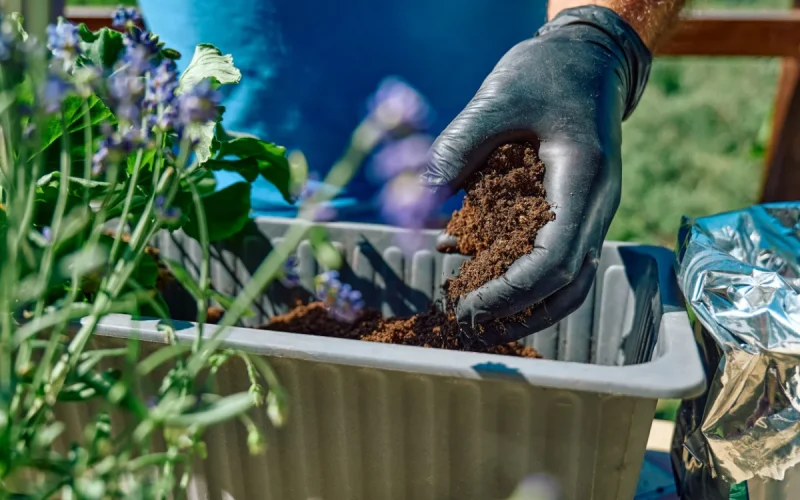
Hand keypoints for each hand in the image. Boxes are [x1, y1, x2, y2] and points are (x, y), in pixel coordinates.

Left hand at [423, 6, 651, 343]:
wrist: (591, 58)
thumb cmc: (548, 71)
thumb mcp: (498, 98)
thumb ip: (457, 146)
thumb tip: (418, 198)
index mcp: (582, 179)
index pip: (555, 259)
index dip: (510, 291)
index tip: (467, 303)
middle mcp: (595, 204)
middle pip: (568, 283)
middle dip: (517, 311)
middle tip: (466, 320)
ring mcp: (590, 210)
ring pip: (570, 280)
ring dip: (527, 307)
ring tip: (478, 317)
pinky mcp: (576, 209)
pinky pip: (557, 256)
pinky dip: (522, 275)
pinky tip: (479, 270)